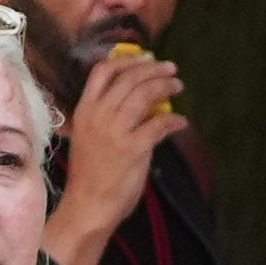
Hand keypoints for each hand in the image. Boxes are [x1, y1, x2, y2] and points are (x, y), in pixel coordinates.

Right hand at [44, 51, 191, 264]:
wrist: (87, 205)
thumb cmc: (90, 175)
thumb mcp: (90, 137)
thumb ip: (110, 117)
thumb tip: (142, 103)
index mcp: (84, 110)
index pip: (102, 71)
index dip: (126, 60)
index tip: (145, 58)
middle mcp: (98, 115)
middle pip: (129, 78)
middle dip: (153, 69)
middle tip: (171, 69)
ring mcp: (115, 130)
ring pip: (144, 94)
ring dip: (165, 86)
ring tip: (178, 86)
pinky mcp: (133, 148)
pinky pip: (159, 124)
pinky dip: (173, 120)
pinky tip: (181, 123)